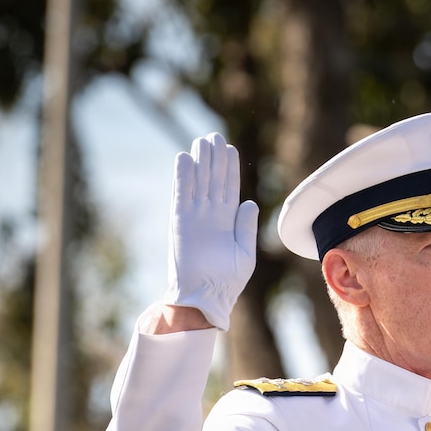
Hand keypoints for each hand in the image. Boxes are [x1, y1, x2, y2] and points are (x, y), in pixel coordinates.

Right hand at [165, 132, 258, 330]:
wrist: (206, 296)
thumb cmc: (228, 280)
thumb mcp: (245, 252)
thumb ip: (246, 227)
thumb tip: (249, 202)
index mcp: (228, 222)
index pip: (228, 188)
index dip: (229, 168)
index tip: (230, 148)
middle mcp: (210, 215)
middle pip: (213, 180)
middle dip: (214, 158)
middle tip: (214, 135)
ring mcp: (195, 217)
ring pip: (198, 182)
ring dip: (200, 161)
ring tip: (202, 140)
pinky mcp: (180, 221)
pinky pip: (182, 194)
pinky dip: (183, 177)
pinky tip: (184, 158)